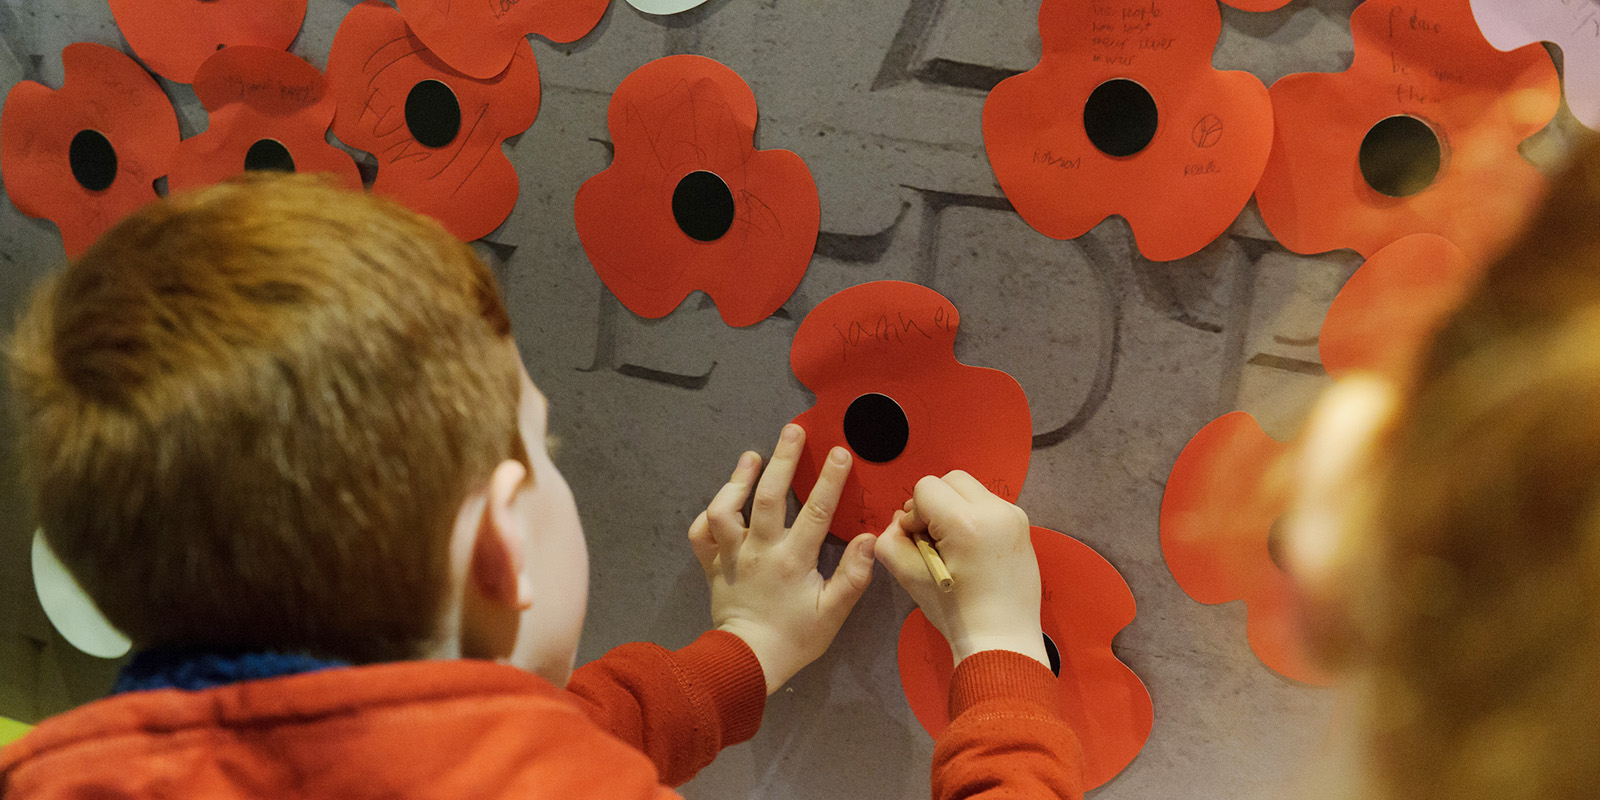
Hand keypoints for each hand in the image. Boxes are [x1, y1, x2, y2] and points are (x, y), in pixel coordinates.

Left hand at [687, 423, 877, 694]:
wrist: (747, 662)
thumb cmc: (795, 638)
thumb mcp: (833, 613)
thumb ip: (853, 576)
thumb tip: (871, 539)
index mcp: (794, 560)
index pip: (817, 511)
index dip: (830, 478)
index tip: (839, 451)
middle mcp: (760, 550)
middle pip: (769, 496)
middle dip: (783, 459)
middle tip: (793, 430)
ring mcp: (732, 555)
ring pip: (726, 509)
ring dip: (737, 479)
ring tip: (751, 457)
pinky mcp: (711, 565)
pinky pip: (701, 534)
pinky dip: (708, 516)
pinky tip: (722, 502)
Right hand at [875, 471, 1048, 668]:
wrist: (1003, 641)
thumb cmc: (957, 613)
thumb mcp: (909, 577)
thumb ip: (890, 541)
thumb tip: (899, 522)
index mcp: (968, 522)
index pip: (926, 488)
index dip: (913, 514)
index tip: (919, 544)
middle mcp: (996, 511)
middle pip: (950, 480)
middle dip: (934, 504)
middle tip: (931, 540)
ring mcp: (1014, 516)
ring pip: (970, 489)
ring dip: (953, 508)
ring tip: (951, 546)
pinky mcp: (1022, 525)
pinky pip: (987, 504)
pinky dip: (972, 517)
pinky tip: (970, 550)